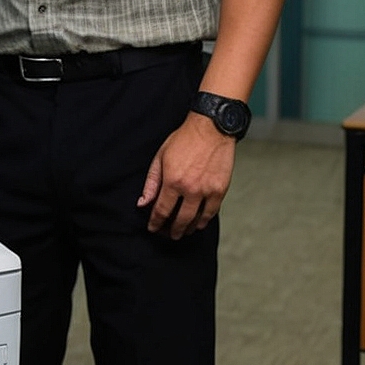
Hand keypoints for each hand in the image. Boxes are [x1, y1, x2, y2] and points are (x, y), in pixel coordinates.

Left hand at [138, 111, 235, 238]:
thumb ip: (151, 183)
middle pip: (180, 220)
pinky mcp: (221, 190)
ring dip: (189, 229)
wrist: (211, 129)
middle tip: (168, 235)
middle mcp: (190, 189)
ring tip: (183, 232)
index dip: (156, 223)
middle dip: (172, 231)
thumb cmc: (183, 140)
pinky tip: (199, 223)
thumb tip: (143, 203)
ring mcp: (207, 190)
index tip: (153, 228)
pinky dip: (204, 220)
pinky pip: (212, 212)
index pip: (162, 211)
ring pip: (197, 219)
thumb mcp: (160, 158)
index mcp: (172, 181)